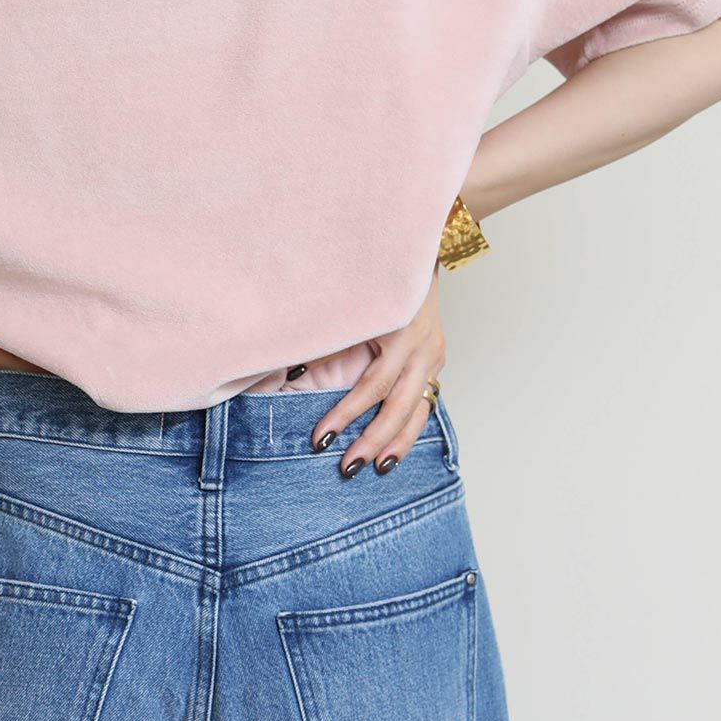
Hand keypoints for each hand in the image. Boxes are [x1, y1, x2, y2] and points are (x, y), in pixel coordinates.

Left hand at [307, 264, 445, 475]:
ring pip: (419, 410)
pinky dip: (410, 429)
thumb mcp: (347, 306)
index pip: (373, 385)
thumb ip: (322, 339)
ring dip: (397, 443)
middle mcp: (422, 346)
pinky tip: (394, 451)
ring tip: (377, 469)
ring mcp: (434, 355)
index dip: (346, 413)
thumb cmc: (371, 276)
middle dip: (372, 438)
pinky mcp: (436, 360)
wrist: (413, 251)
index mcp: (400, 331)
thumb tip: (284, 374)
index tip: (320, 438)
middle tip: (348, 465)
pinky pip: (425, 403)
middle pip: (398, 405)